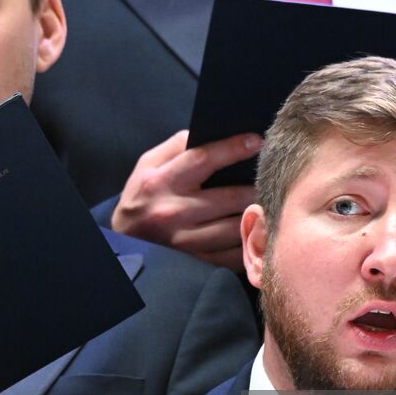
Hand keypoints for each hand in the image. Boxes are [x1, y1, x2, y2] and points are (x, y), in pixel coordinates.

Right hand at [111, 129, 260, 269]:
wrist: (124, 240)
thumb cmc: (142, 196)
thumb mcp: (148, 165)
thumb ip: (176, 147)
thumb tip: (211, 133)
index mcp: (161, 183)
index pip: (202, 160)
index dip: (232, 148)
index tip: (256, 141)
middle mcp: (173, 213)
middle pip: (228, 198)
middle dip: (255, 185)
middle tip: (271, 177)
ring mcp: (185, 242)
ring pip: (235, 228)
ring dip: (256, 213)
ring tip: (268, 202)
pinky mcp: (196, 262)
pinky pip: (233, 255)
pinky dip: (248, 241)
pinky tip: (256, 229)